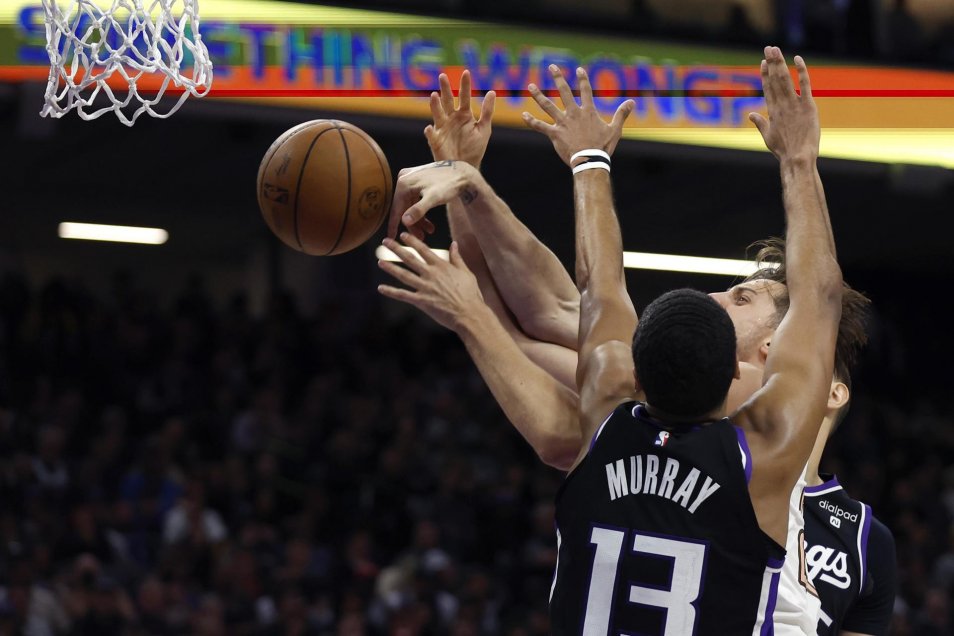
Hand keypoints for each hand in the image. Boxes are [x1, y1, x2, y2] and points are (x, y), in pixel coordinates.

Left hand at [378, 234, 484, 331]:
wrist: (469, 313)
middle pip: (410, 259)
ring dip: (391, 268)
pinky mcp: (421, 301)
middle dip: (396, 249)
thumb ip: (457, 257)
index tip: (403, 234)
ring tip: (380, 262)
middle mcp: (430, 274)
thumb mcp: (466, 272)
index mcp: (441, 266)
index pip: (423, 250)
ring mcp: (425, 287)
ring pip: (403, 275)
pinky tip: (381, 288)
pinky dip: (391, 292)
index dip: (412, 241)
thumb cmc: (470, 294)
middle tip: (385, 241)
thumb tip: (454, 243)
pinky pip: (403, 295)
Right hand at [386, 161, 478, 238]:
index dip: (394, 225)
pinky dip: (421, 211)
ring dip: (419, 219)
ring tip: (430, 231)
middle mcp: (404, 178)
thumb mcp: (434, 199)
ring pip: (410, 204)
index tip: (390, 238)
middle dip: (413, 224)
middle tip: (421, 238)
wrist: (462, 173)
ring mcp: (410, 178)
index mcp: (404, 183)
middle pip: (404, 207)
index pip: (396, 208)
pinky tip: (429, 222)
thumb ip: (418, 210)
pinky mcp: (417, 179)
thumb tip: (404, 221)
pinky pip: (414, 199)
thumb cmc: (449, 185)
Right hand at [426, 70, 495, 168]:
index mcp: (464, 115)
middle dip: (445, 89)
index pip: (464, 96)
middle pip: (447, 100)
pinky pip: (431, 135)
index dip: (465, 85)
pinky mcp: (436, 141)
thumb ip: (487, 111)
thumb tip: (492, 92)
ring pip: (438, 114)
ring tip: (434, 95)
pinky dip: (430, 132)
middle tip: (443, 76)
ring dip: (435, 105)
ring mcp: (443, 128)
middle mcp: (451, 119)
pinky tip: (430, 128)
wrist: (467, 167)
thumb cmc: (474, 149)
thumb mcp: (484, 129)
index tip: (466, 72)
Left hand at [522, 65, 633, 165]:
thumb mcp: (615, 129)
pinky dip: (532, 121)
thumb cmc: (603, 147)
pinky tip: (523, 115)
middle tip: (552, 66)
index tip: (578, 69)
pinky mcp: (555, 134)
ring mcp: (563, 123)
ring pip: (548, 106)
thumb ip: (621, 114)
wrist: (590, 161)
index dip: (582, 79)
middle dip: (558, 78)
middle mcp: (574, 113)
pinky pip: (541, 127)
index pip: (585, 90)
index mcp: (588, 111)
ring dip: (539, 96)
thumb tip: (632, 102)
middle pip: (564, 92)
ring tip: (531, 86)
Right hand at [749, 47, 819, 163]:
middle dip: (771, 62)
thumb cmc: (783, 150)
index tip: (763, 62)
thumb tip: (751, 115)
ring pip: (785, 79)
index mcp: (772, 112)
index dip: (765, 74)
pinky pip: (805, 85)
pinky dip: (801, 71)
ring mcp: (794, 104)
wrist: (797, 158)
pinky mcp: (808, 106)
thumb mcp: (768, 137)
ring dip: (780, 63)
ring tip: (776, 50)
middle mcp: (781, 105)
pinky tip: (798, 59)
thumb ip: (760, 123)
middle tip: (769, 48)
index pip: (767, 88)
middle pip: (774, 79)